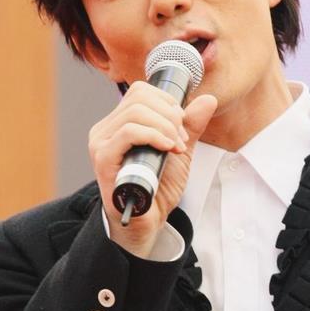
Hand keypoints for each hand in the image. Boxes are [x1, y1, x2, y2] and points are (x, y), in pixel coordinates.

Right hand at [89, 81, 217, 256]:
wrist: (149, 219)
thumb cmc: (158, 187)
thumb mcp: (179, 150)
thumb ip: (191, 125)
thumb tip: (208, 99)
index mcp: (119, 123)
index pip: (141, 91)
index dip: (167, 102)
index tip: (182, 126)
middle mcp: (105, 129)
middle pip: (140, 97)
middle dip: (170, 115)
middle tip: (181, 140)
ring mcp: (101, 142)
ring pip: (135, 112)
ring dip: (165, 127)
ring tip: (176, 147)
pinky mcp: (103, 158)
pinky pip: (128, 132)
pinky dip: (154, 135)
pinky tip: (167, 148)